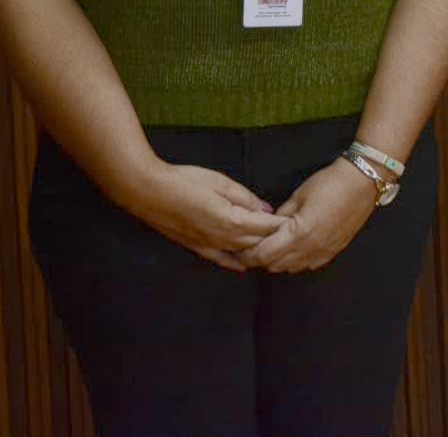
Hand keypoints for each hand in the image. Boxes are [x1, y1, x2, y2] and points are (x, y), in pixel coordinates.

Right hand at [123, 161, 286, 271]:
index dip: (283, 225)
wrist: (148, 192)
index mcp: (232, 220)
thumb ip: (245, 198)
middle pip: (257, 243)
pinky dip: (234, 263)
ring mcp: (208, 245)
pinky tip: (243, 267)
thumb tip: (266, 209)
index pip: (265, 227)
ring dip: (258, 251)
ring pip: (241, 253)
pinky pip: (220, 260)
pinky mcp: (195, 247)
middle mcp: (222, 238)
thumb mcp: (220, 182)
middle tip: (292, 238)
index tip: (299, 224)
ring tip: (275, 250)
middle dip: (275, 240)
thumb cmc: (184, 181)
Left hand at [240, 160, 380, 273]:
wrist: (363, 182)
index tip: (239, 251)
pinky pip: (310, 265)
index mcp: (298, 233)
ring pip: (292, 268)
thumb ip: (281, 215)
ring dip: (279, 262)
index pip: (264, 255)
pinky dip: (297, 262)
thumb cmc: (331, 184)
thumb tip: (270, 225)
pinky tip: (295, 250)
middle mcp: (311, 248)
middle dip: (261, 260)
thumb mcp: (299, 195)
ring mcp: (324, 251)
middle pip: (275, 265)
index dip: (248, 255)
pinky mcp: (334, 250)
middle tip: (252, 249)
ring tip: (272, 249)